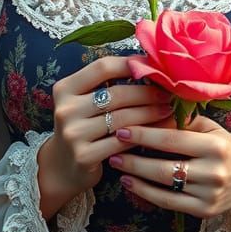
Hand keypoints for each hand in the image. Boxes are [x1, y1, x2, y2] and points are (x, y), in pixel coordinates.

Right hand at [38, 55, 175, 209]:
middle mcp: (65, 109)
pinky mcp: (84, 156)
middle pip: (116, 93)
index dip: (131, 64)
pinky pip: (122, 142)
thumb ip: (107, 85)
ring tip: (168, 111)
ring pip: (122, 118)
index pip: (103, 67)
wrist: (62, 167)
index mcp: (65, 88)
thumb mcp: (85, 102)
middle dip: (147, 92)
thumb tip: (148, 66)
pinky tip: (157, 133)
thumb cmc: (83, 127)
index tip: (153, 67)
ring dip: (150, 113)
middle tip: (168, 94)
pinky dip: (142, 136)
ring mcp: (73, 133)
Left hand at [108, 114, 230, 219]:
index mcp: (215, 146)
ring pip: (164, 187)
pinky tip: (132, 183)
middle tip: (113, 149)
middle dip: (134, 158)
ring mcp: (209, 195)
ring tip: (117, 166)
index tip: (122, 129)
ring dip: (136, 176)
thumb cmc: (228, 146)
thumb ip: (182, 122)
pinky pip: (169, 203)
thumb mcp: (210, 128)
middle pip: (165, 167)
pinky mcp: (205, 211)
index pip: (172, 140)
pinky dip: (147, 194)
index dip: (144, 135)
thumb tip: (146, 114)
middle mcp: (214, 172)